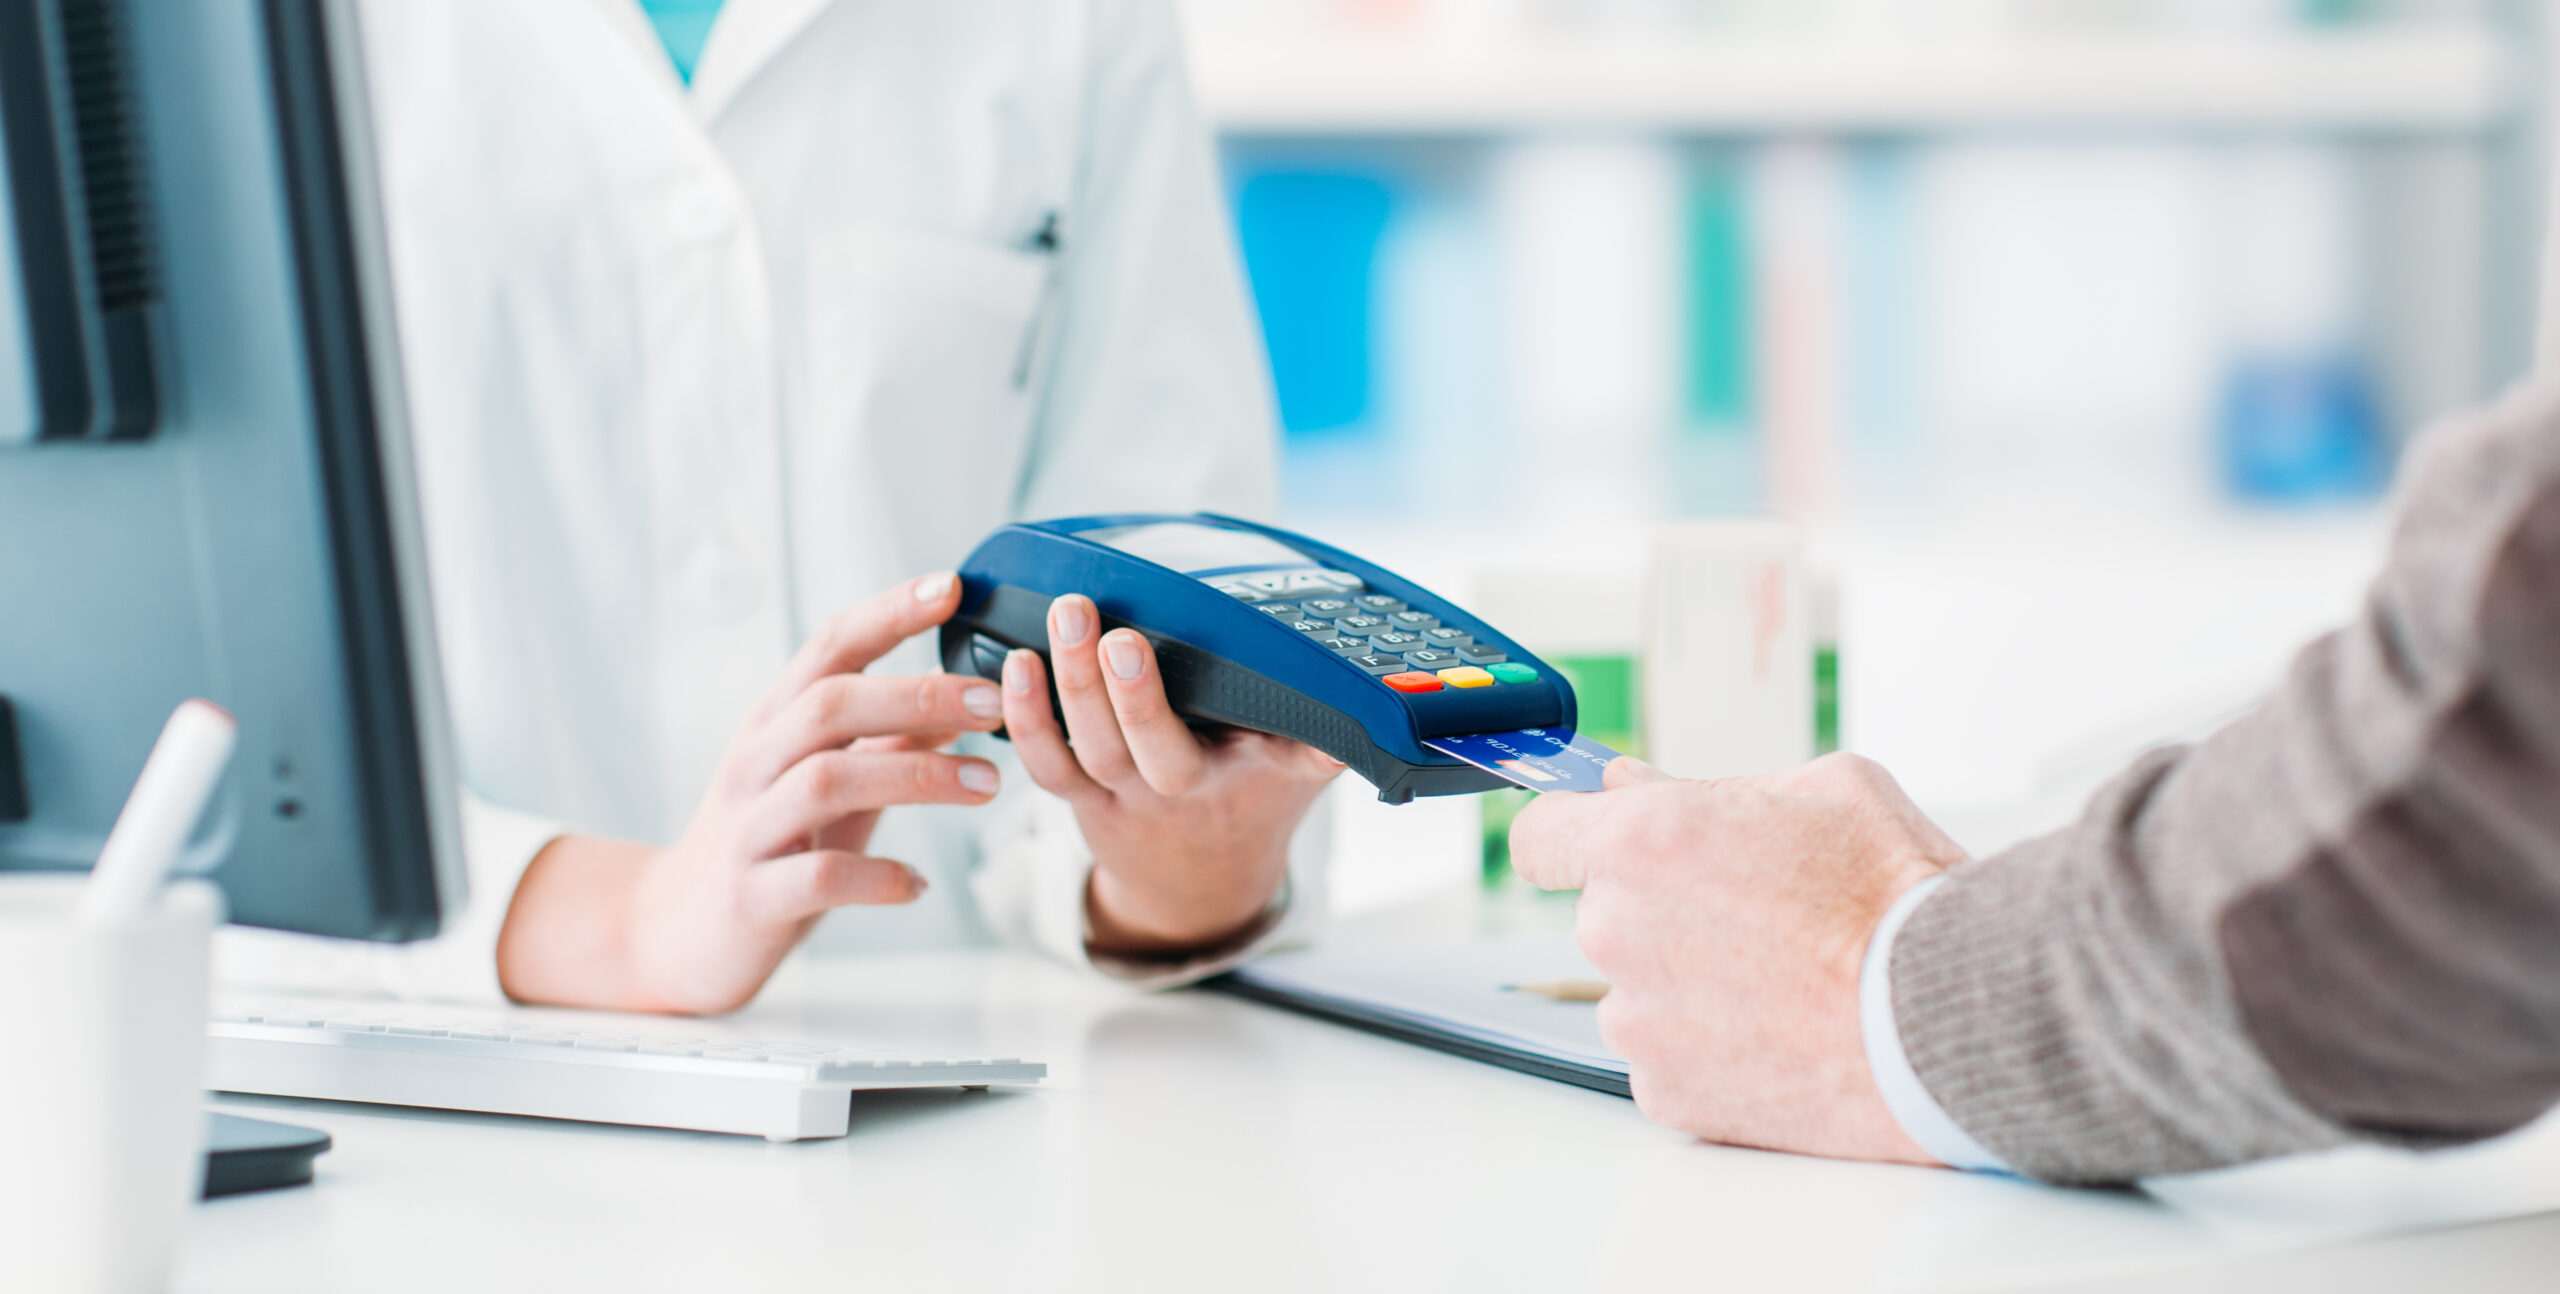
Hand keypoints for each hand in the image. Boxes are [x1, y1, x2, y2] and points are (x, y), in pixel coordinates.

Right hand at [496, 573, 1006, 1013]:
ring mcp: (750, 828)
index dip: (887, 613)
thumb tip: (964, 699)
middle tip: (993, 702)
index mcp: (775, 722)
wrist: (677, 932)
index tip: (950, 586)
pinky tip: (916, 884)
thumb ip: (890, 739)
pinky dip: (876, 876)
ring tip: (986, 785)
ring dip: (916, 776)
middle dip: (917, 695)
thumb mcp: (829, 778)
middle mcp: (756, 762)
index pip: (828, 647)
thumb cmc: (769, 842)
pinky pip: (818, 876)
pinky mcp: (753, 896)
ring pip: (827, 782)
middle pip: (829, 705)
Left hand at [1001, 594, 1341, 957]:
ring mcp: (1126, 796)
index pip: (1272, 755)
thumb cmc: (1253, 799)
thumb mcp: (1301, 771)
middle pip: (1153, 751)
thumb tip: (1391, 705)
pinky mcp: (1083, 796)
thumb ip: (1326, 733)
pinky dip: (1026, 718)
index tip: (1263, 699)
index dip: (1275, 733)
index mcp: (1246, 776)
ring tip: (1066, 619)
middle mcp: (1183, 789)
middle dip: (1131, 693)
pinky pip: (1049, 765)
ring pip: (1093, 751)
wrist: (1201, 882)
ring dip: (1069, 688)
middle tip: (1115, 632)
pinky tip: (1015, 666)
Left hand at [1508, 752, 1967, 1163]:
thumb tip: (1629, 784)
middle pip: (1604, 914)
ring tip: (1783, 983)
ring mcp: (1638, 1022)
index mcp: (1643, 842)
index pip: (1540, 837)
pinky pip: (1668, 1059)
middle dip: (1660, 910)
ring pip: (1638, 991)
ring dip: (1685, 984)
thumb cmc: (1897, 896)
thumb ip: (1703, 787)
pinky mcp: (1667, 1093)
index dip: (1568, 837)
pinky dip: (1711, 1050)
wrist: (1950, 1018)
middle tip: (1754, 917)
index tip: (1588, 845)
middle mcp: (1618, 931)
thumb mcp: (1820, 790)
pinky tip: (1780, 1034)